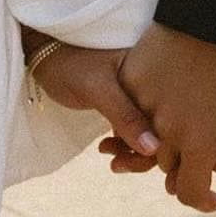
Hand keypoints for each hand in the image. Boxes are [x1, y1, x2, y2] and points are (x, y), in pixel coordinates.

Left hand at [26, 35, 163, 170]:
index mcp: (153, 71)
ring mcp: (139, 92)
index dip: (163, 142)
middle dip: (145, 152)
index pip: (172, 112)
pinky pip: (135, 127)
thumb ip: (126, 116)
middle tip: (118, 164)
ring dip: (134, 151)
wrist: (43, 51)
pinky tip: (106, 148)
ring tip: (112, 160)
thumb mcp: (99, 90)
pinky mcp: (125, 101)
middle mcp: (152, 82)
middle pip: (164, 125)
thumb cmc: (70, 63)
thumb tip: (154, 148)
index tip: (138, 160)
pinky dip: (125, 144)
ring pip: (149, 130)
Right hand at [118, 20, 215, 211]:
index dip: (201, 200)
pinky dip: (146, 113)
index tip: (212, 197)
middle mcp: (167, 130)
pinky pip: (134, 108)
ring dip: (165, 142)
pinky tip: (168, 101)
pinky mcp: (134, 77)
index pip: (189, 191)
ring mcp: (146, 102)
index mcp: (200, 143)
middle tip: (204, 153)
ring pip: (149, 140)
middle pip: (168, 167)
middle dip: (187, 166)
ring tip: (187, 126)